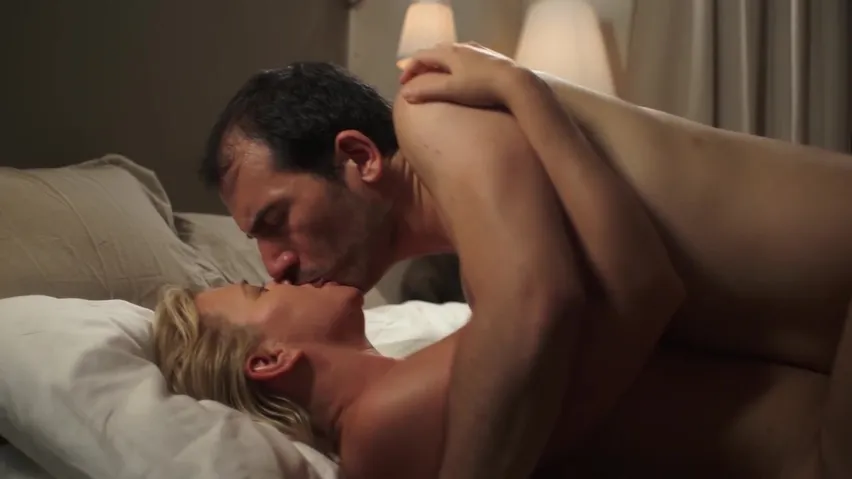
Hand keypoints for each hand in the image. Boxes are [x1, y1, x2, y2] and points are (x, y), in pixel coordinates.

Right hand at [399, 42, 522, 107]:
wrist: (515, 82)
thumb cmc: (481, 87)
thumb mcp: (451, 90)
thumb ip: (427, 91)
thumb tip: (405, 94)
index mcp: (448, 53)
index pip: (421, 56)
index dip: (409, 69)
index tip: (403, 84)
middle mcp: (461, 47)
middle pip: (435, 52)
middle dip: (423, 65)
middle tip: (417, 80)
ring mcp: (477, 50)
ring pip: (452, 53)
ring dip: (439, 64)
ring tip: (436, 77)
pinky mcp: (489, 57)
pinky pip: (466, 57)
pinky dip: (455, 64)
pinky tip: (462, 75)